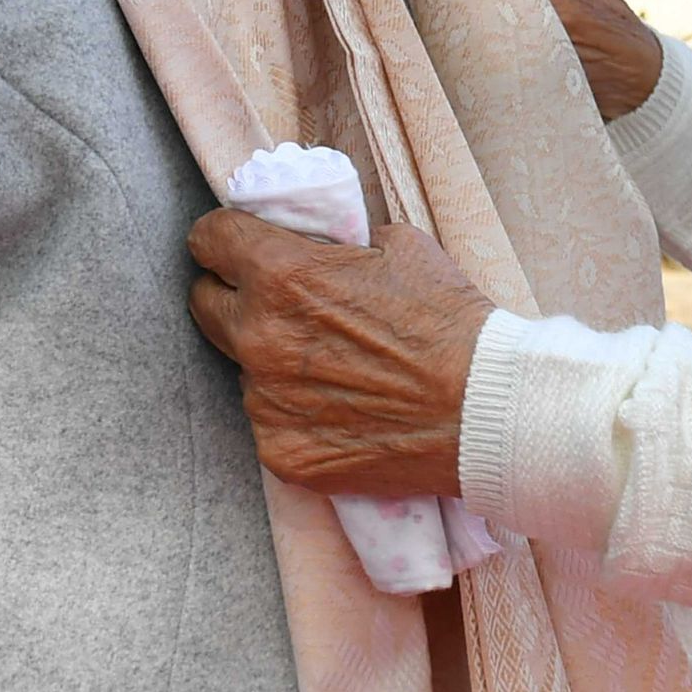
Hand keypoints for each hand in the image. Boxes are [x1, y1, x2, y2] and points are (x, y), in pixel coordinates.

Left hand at [188, 209, 492, 500]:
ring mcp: (266, 403)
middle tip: (276, 304)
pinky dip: (295, 414)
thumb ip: (339, 243)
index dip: (221, 238)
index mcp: (282, 276)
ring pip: (243, 370)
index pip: (209, 240)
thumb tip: (318, 246)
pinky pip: (271, 423)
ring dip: (271, 362)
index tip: (231, 246)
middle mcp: (260, 338)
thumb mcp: (400, 247)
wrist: (485, 410)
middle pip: (205, 304)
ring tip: (330, 368)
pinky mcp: (282, 453)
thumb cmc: (451, 322)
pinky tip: (341, 410)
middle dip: (232, 295)